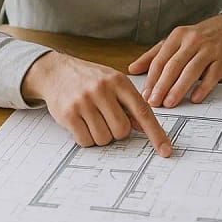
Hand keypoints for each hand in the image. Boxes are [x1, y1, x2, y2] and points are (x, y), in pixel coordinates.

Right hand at [21, 51, 172, 155]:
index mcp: (119, 81)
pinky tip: (81, 124)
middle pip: (122, 130)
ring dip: (101, 136)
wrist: (55, 71)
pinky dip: (86, 138)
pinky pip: (85, 141)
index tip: (165, 150)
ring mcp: (84, 102)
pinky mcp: (68, 114)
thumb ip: (129, 102)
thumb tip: (143, 127)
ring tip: (93, 119)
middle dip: (117, 131)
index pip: (142, 111)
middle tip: (107, 120)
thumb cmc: (89, 78)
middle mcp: (102, 90)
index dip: (156, 133)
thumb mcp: (113, 82)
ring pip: (104, 138)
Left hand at [129, 12, 221, 107]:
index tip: (145, 95)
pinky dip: (203, 88)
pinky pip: (212, 76)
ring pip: (191, 70)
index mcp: (177, 36)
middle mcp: (193, 41)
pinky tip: (194, 98)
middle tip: (154, 102)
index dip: (152, 79)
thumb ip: (153, 55)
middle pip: (174, 65)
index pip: (161, 59)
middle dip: (162, 85)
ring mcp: (209, 50)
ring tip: (169, 103)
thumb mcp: (174, 41)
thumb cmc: (198, 38)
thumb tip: (132, 69)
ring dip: (179, 88)